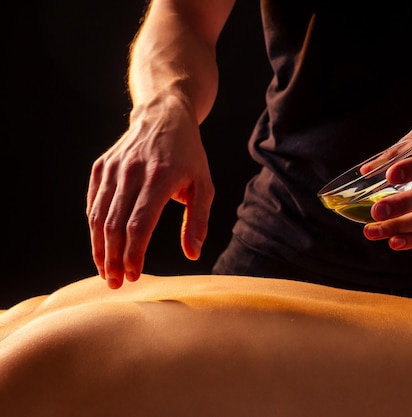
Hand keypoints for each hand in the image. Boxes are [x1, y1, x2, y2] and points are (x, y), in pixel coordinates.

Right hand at [86, 95, 213, 288]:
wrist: (164, 117)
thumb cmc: (188, 156)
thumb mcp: (204, 185)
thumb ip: (198, 220)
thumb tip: (193, 253)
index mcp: (159, 177)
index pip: (139, 223)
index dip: (133, 253)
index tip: (134, 275)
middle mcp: (131, 172)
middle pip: (113, 224)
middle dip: (113, 258)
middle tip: (116, 282)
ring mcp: (112, 169)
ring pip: (98, 216)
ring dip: (99, 248)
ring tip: (106, 271)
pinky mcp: (101, 168)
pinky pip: (94, 203)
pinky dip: (94, 228)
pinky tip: (101, 246)